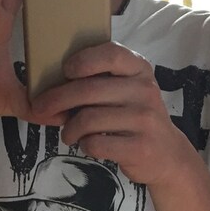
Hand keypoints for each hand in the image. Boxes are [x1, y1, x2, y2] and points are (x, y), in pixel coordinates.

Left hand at [29, 43, 197, 185]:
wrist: (168, 156)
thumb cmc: (136, 119)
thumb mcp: (129, 91)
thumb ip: (102, 82)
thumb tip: (52, 84)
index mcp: (140, 70)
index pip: (111, 54)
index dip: (84, 60)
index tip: (66, 71)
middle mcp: (145, 91)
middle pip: (89, 90)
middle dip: (57, 99)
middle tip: (41, 108)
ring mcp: (144, 120)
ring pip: (88, 119)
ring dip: (69, 129)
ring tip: (68, 134)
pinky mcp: (139, 147)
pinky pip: (96, 143)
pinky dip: (84, 145)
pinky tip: (87, 144)